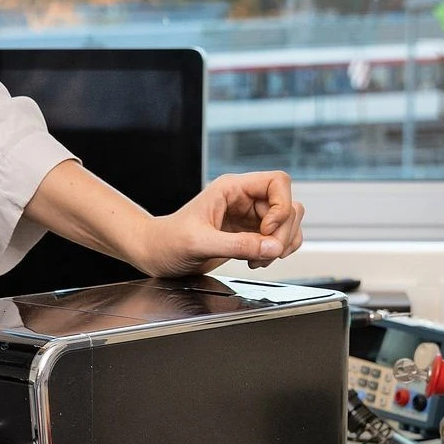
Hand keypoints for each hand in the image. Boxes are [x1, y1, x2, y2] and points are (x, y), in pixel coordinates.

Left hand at [130, 171, 305, 274]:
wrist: (155, 254)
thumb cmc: (168, 242)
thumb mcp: (199, 243)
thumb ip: (237, 245)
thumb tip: (273, 247)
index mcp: (232, 189)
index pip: (278, 182)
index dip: (281, 206)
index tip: (265, 230)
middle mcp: (244, 199)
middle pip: (288, 205)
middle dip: (282, 233)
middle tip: (264, 253)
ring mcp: (248, 217)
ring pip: (287, 223)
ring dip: (282, 244)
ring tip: (258, 259)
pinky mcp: (249, 234)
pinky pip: (279, 239)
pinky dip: (276, 252)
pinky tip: (256, 261)